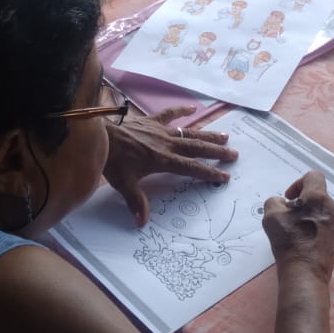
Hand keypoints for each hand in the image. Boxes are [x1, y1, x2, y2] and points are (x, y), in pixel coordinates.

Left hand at [103, 106, 238, 225]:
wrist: (99, 135)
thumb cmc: (112, 160)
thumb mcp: (124, 184)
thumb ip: (136, 202)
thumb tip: (142, 223)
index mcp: (163, 160)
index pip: (191, 168)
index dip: (209, 172)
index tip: (224, 176)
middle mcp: (166, 144)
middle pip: (197, 148)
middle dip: (216, 152)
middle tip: (234, 154)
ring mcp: (160, 130)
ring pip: (189, 132)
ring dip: (207, 134)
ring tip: (225, 135)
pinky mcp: (151, 120)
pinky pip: (169, 113)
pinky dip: (181, 110)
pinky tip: (193, 108)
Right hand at [262, 170, 333, 280]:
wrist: (305, 273)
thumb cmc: (288, 241)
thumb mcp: (271, 217)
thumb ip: (274, 202)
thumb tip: (284, 205)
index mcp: (318, 198)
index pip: (313, 176)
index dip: (298, 183)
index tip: (289, 199)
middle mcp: (333, 208)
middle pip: (317, 195)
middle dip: (302, 202)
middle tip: (289, 216)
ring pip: (322, 211)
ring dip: (309, 215)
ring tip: (296, 230)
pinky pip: (326, 225)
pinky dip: (315, 227)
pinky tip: (304, 241)